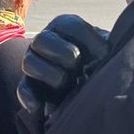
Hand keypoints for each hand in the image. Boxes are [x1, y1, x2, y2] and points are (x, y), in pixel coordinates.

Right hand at [16, 14, 108, 133]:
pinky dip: (30, 98)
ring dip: (48, 73)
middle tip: (77, 64)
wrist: (89, 84)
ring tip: (65, 83)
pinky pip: (23, 89)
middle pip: (42, 40)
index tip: (105, 53)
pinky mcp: (30, 86)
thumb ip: (108, 46)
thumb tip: (111, 52)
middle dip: (61, 52)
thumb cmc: (99, 61)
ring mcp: (35, 63)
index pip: (70, 26)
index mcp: (65, 28)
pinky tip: (41, 107)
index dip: (89, 39)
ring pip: (29, 63)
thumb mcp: (106, 49)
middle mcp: (46, 42)